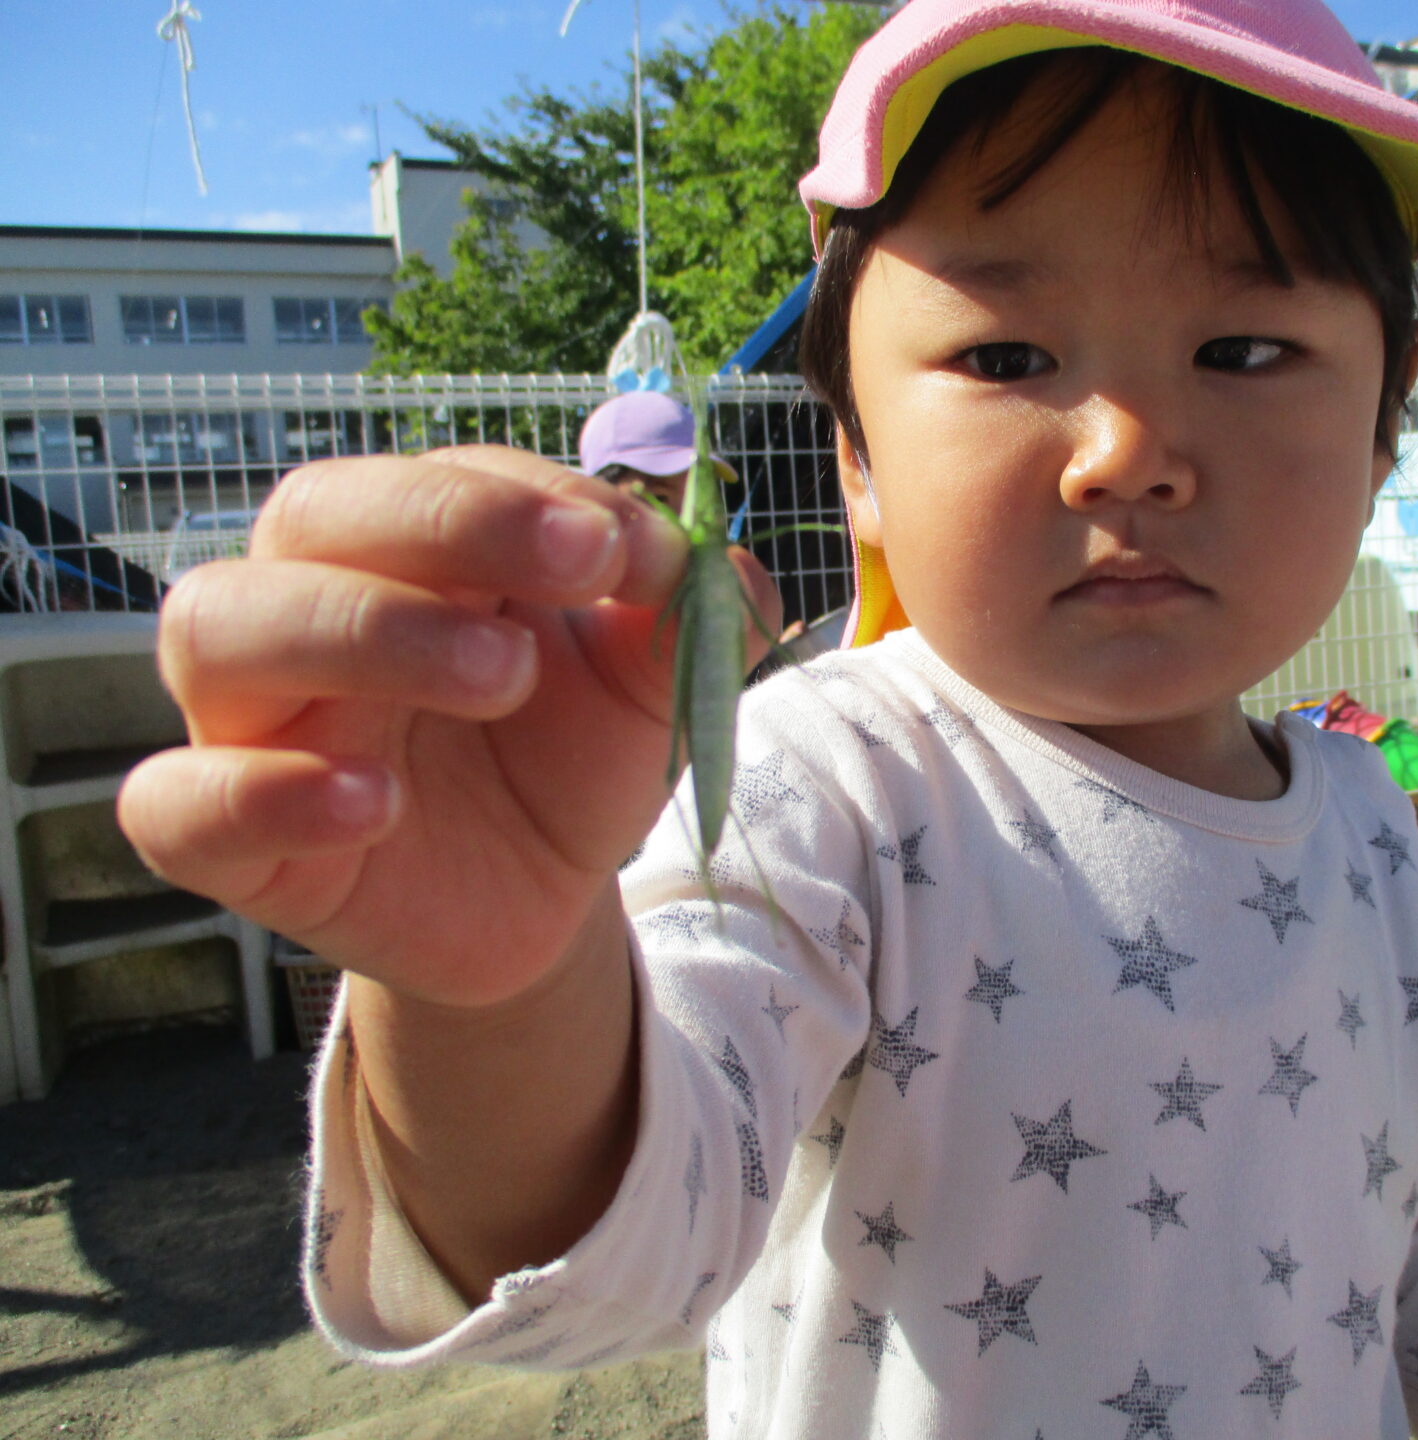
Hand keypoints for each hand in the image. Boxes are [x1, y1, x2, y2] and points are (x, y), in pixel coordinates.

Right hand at [119, 445, 778, 1007]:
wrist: (538, 900)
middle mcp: (311, 607)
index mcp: (411, 551)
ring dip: (363, 629)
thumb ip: (686, 616)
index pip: (441, 476)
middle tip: (579, 568)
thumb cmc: (568, 759)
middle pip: (311, 513)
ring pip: (220, 626)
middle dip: (449, 523)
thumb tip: (719, 562)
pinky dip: (262, 790)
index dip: (537, 497)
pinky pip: (175, 801)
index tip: (636, 547)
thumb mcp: (647, 686)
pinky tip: (374, 803)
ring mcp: (256, 718)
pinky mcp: (232, 840)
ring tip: (501, 677)